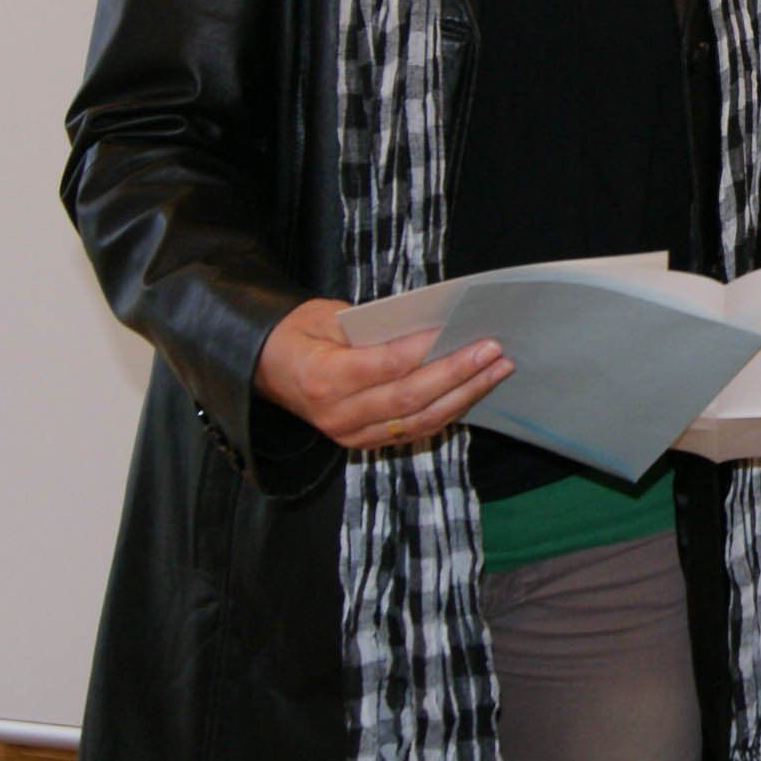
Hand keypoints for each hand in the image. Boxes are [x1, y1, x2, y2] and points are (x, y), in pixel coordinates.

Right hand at [252, 297, 512, 451]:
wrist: (263, 370)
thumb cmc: (297, 335)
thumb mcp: (322, 317)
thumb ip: (371, 326)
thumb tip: (429, 325)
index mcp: (323, 378)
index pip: (385, 366)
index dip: (424, 349)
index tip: (459, 328)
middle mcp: (338, 415)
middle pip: (410, 397)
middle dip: (458, 373)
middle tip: (495, 350)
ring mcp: (351, 435)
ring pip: (419, 421)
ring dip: (464, 395)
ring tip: (497, 369)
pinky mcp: (363, 443)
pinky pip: (414, 431)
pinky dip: (447, 411)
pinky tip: (474, 389)